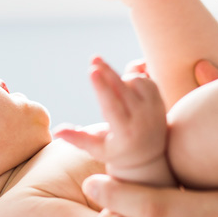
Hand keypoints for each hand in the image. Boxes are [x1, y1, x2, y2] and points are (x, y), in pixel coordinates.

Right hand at [56, 58, 168, 180]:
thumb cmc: (116, 152)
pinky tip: (125, 82)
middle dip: (107, 72)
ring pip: (137, 81)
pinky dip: (134, 77)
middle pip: (123, 89)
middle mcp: (143, 120)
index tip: (92, 70)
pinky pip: (147, 79)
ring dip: (121, 78)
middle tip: (94, 58)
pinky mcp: (161, 101)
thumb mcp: (96, 149)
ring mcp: (155, 110)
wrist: (149, 157)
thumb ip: (77, 138)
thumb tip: (56, 131)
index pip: (111, 106)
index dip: (101, 87)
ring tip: (112, 85)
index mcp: (125, 133)